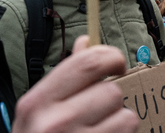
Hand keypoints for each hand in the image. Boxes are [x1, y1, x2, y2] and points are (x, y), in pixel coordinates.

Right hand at [12, 35, 138, 132]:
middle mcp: (55, 124)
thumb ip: (65, 76)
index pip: (88, 62)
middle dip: (112, 100)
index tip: (116, 65)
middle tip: (98, 113)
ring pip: (127, 116)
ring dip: (120, 123)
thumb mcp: (39, 112)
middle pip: (112, 91)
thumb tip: (86, 41)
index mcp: (37, 102)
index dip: (111, 57)